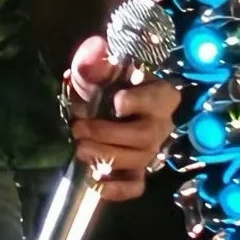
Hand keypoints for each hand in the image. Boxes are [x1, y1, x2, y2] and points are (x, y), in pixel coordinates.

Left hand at [65, 34, 180, 200]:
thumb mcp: (97, 68)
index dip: (139, 102)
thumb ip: (94, 60)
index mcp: (158, 94)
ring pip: (138, 160)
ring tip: (80, 149)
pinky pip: (135, 186)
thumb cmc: (105, 83)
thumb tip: (95, 49)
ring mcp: (151, 150)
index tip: (116, 102)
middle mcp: (160, 124)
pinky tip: (95, 182)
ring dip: (105, 157)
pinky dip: (117, 189)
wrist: (100, 104)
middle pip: (144, 136)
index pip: (157, 99)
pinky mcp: (138, 170)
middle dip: (108, 135)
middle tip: (79, 128)